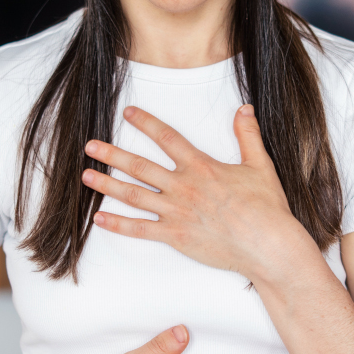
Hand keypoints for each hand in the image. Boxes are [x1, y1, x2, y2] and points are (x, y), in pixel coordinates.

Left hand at [80, 105, 311, 278]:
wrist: (267, 244)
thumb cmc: (266, 208)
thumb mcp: (260, 165)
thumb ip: (248, 135)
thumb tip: (245, 109)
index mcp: (201, 167)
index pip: (167, 138)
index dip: (146, 123)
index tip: (128, 113)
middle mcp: (183, 187)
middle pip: (140, 166)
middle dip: (112, 154)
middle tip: (90, 146)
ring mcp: (177, 212)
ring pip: (134, 196)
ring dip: (107, 185)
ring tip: (86, 176)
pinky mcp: (176, 236)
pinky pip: (141, 230)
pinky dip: (118, 225)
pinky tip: (100, 219)